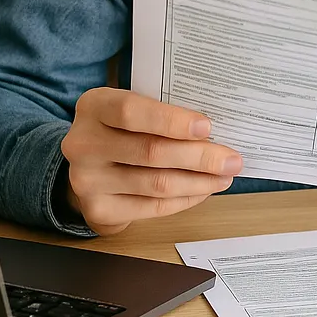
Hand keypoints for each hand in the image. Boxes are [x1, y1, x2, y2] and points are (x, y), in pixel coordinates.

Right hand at [60, 87, 243, 235]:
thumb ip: (163, 111)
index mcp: (94, 107)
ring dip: (198, 182)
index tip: (207, 127)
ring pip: (156, 184)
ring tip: (225, 176)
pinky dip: (184, 199)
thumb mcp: (134, 107)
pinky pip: (152, 207)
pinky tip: (203, 190)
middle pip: (150, 152)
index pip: (130, 112)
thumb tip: (216, 129)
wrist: (89, 164)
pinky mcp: (99, 209)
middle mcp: (84, 143)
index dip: (171, 121)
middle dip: (200, 157)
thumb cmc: (123, 128)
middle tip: (232, 160)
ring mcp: (87, 180)